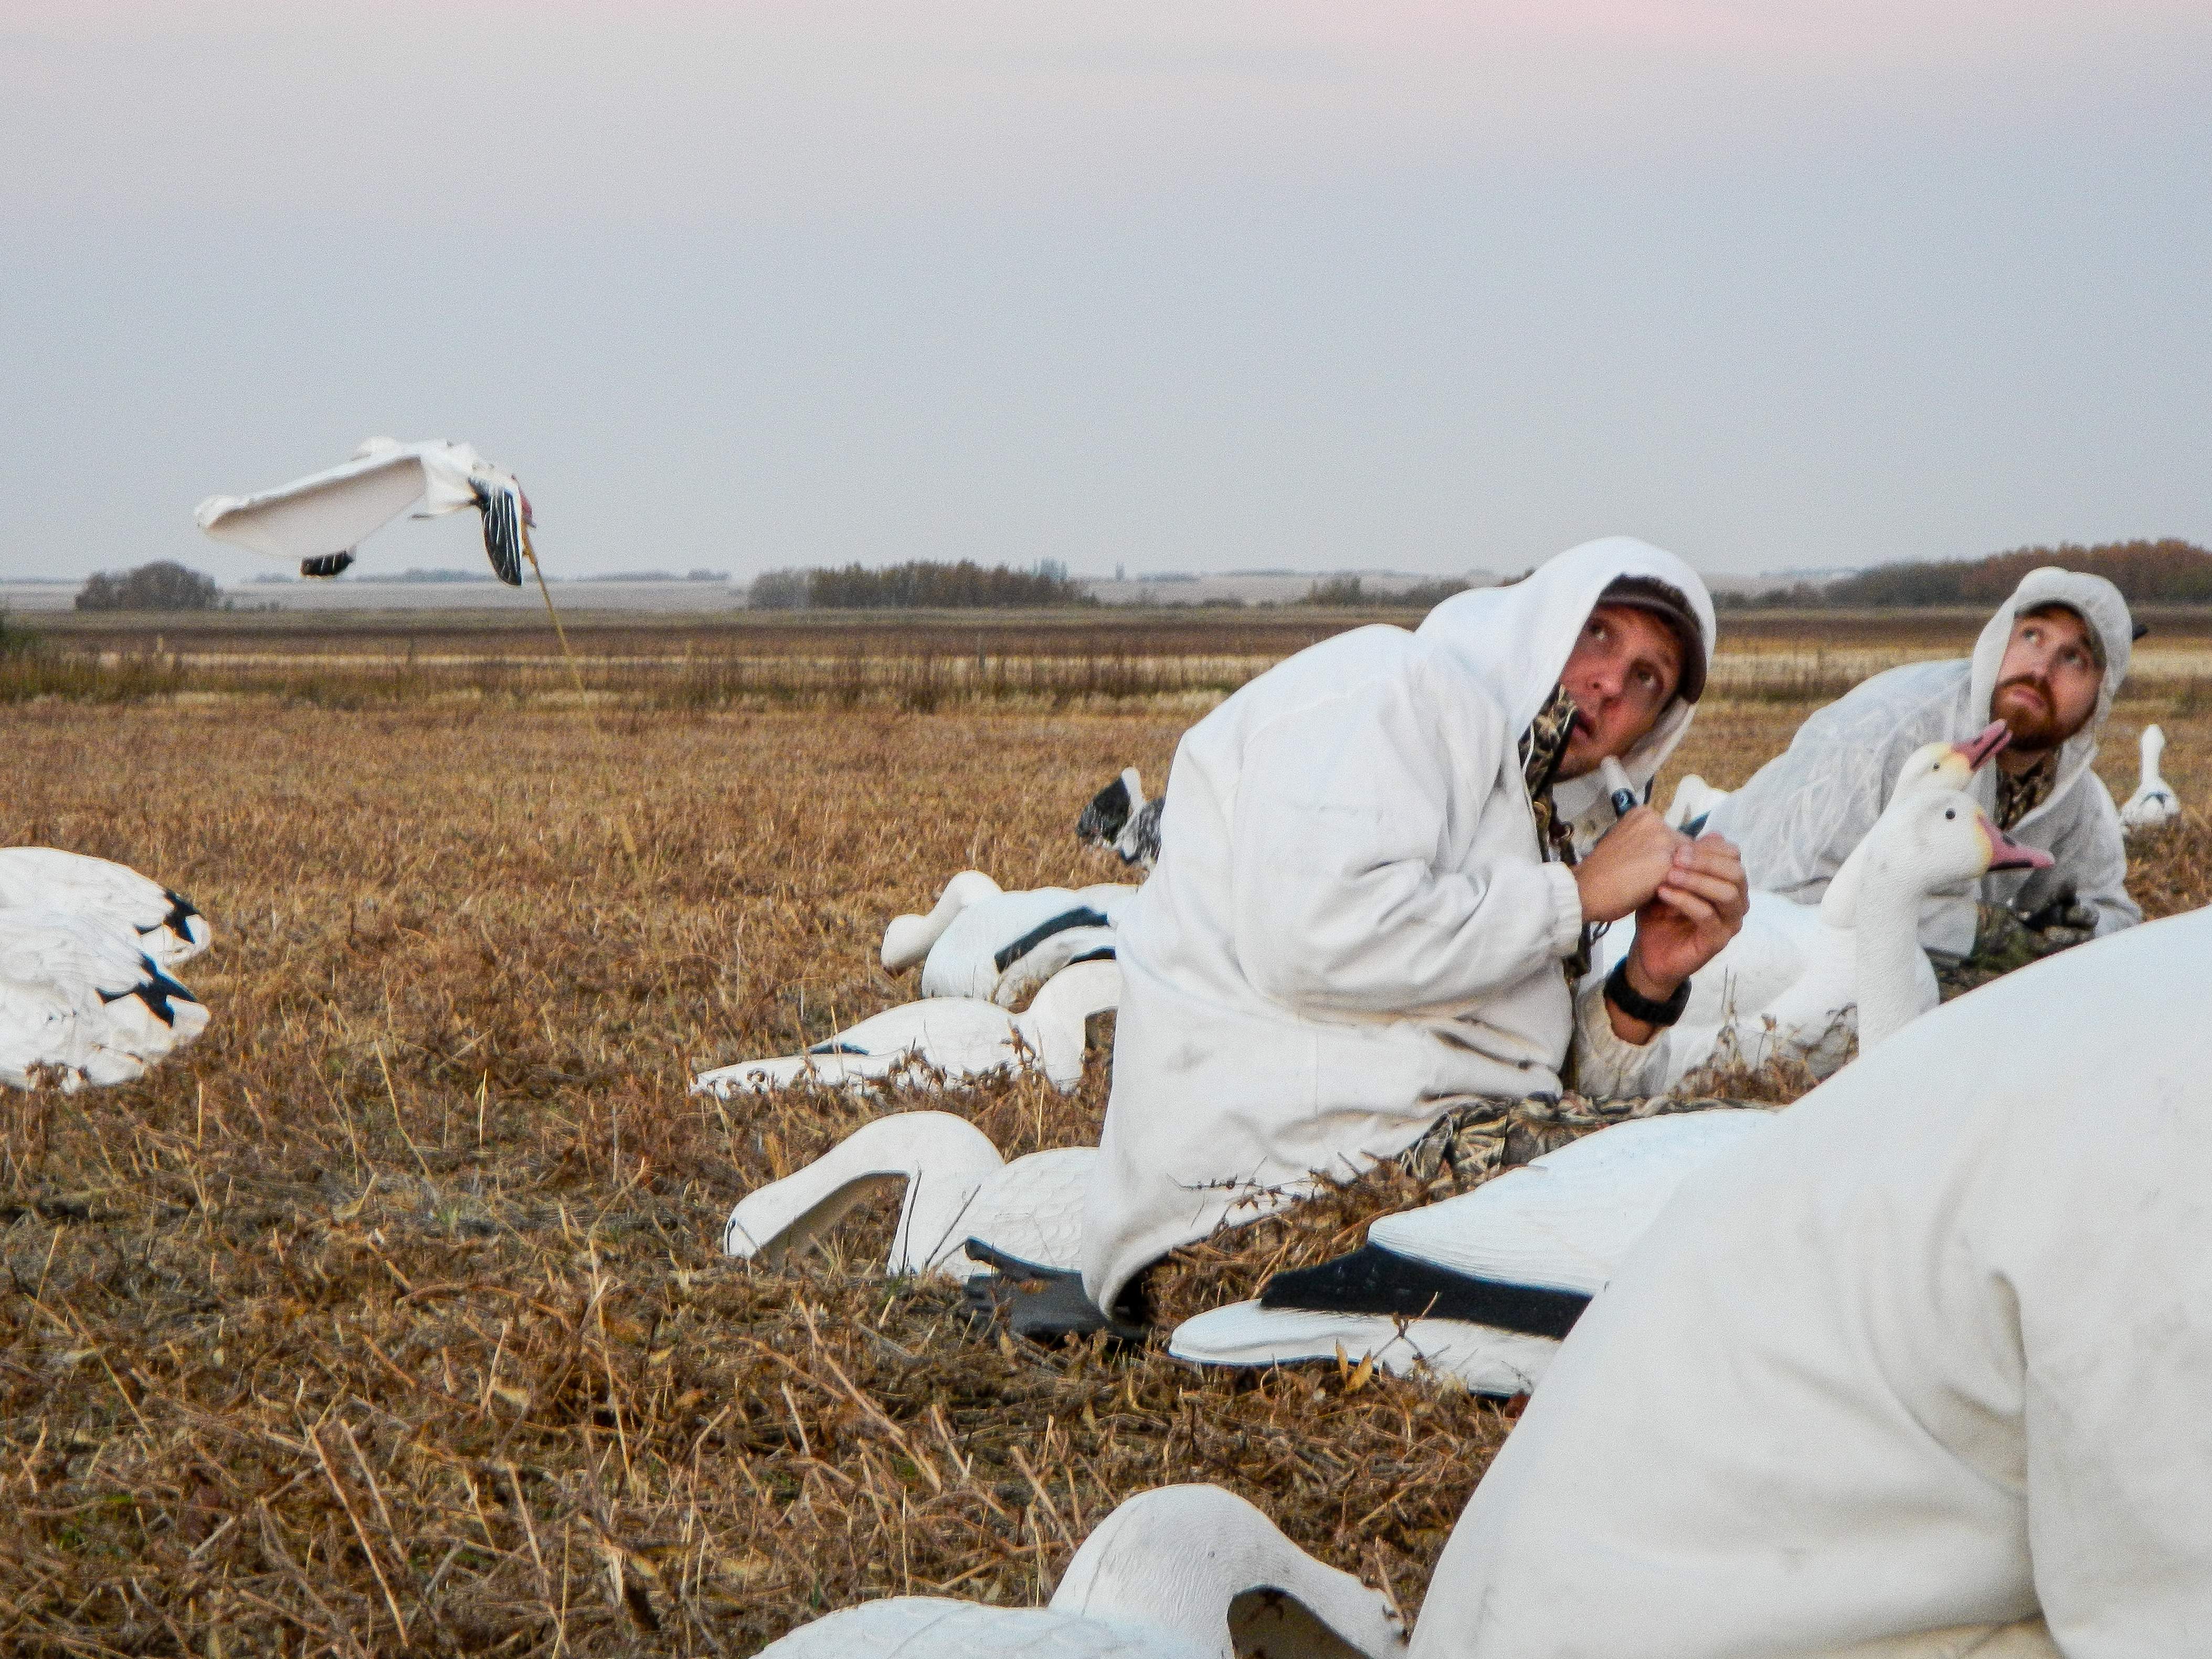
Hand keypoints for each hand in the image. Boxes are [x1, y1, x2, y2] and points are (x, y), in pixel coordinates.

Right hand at [1572, 806, 1684, 924]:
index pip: (1673, 837)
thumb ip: (1650, 848)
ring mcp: (1663, 839)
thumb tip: (1674, 861)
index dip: (1670, 859)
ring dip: (1681, 880)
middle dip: (1678, 868)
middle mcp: (1655, 820)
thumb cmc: (1601, 875)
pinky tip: (1666, 902)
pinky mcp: (1668, 862)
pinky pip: (1687, 880)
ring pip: (1689, 864)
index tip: (1657, 876)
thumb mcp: (1627, 849)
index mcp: (1642, 814)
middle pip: (1684, 848)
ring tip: (1665, 896)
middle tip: (1661, 887)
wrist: (1585, 891)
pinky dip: (1680, 892)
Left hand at [1626, 834, 1747, 992]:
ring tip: (1669, 875)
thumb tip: (1710, 831)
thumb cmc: (1660, 911)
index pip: (1733, 856)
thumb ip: (1686, 858)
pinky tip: (1663, 893)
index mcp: (1728, 882)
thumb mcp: (1668, 879)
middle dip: (1705, 861)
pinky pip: (1708, 915)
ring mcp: (1730, 922)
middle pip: (1735, 872)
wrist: (1648, 951)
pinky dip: (1685, 901)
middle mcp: (1736, 901)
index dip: (1709, 847)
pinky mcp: (1718, 941)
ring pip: (1727, 893)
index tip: (1677, 844)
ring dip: (1697, 880)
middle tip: (1675, 857)